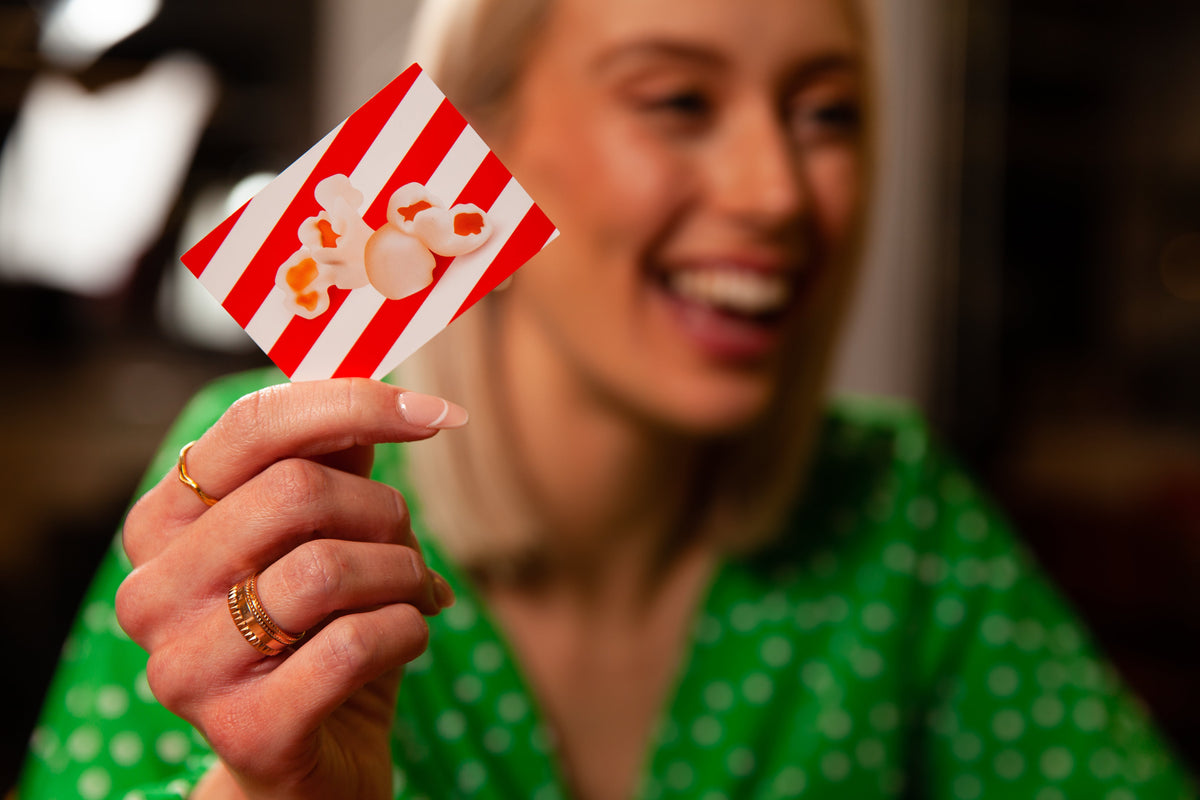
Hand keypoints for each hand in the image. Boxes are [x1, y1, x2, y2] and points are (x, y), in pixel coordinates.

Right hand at [116, 378, 464, 799]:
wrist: (313, 757)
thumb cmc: (318, 629)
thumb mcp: (324, 532)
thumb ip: (334, 456)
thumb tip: (376, 370)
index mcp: (161, 524)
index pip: (253, 426)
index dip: (355, 403)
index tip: (437, 411)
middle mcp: (150, 592)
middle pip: (296, 490)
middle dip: (382, 510)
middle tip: (406, 538)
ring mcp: (184, 668)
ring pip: (326, 568)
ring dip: (401, 572)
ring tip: (415, 590)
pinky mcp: (242, 730)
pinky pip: (354, 643)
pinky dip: (407, 628)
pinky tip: (408, 635)